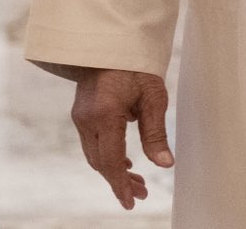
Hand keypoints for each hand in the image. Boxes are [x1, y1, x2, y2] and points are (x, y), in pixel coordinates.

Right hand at [70, 68, 173, 208]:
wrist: (109, 43)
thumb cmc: (136, 66)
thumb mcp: (153, 98)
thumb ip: (156, 133)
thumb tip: (165, 164)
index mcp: (106, 115)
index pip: (111, 161)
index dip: (121, 184)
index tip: (132, 201)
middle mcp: (87, 120)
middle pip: (100, 162)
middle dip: (120, 181)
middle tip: (141, 194)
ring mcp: (81, 117)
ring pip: (95, 155)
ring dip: (114, 170)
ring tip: (136, 181)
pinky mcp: (81, 114)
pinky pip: (93, 143)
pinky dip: (107, 155)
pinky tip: (124, 160)